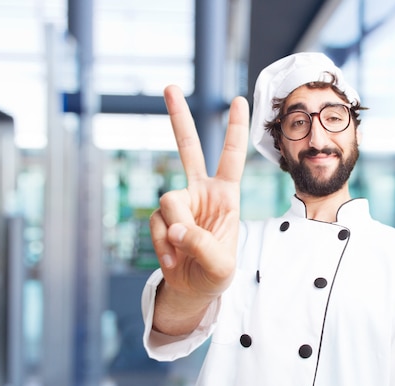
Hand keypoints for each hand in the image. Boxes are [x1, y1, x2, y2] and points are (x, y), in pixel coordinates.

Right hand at [149, 85, 248, 329]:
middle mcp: (200, 192)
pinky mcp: (161, 218)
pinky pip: (156, 225)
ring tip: (184, 253)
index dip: (234, 130)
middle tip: (169, 87)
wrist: (193, 289)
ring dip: (174, 231)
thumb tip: (176, 228)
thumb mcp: (222, 265)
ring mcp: (178, 204)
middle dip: (178, 118)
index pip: (231, 157)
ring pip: (168, 201)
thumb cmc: (216, 274)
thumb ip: (203, 246)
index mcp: (225, 195)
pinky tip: (172, 258)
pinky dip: (162, 245)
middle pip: (187, 148)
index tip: (238, 100)